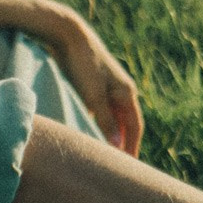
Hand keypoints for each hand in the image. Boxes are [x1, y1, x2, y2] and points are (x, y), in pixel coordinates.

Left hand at [50, 14, 143, 153]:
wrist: (68, 35)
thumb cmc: (82, 65)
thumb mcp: (93, 95)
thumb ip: (105, 120)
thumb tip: (116, 146)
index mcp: (126, 92)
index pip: (134, 127)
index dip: (132, 147)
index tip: (129, 167)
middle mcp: (121, 90)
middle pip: (126, 124)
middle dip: (124, 143)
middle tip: (120, 165)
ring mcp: (108, 86)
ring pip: (114, 117)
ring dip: (112, 134)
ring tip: (107, 154)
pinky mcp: (94, 83)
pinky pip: (102, 109)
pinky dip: (100, 123)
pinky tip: (91, 132)